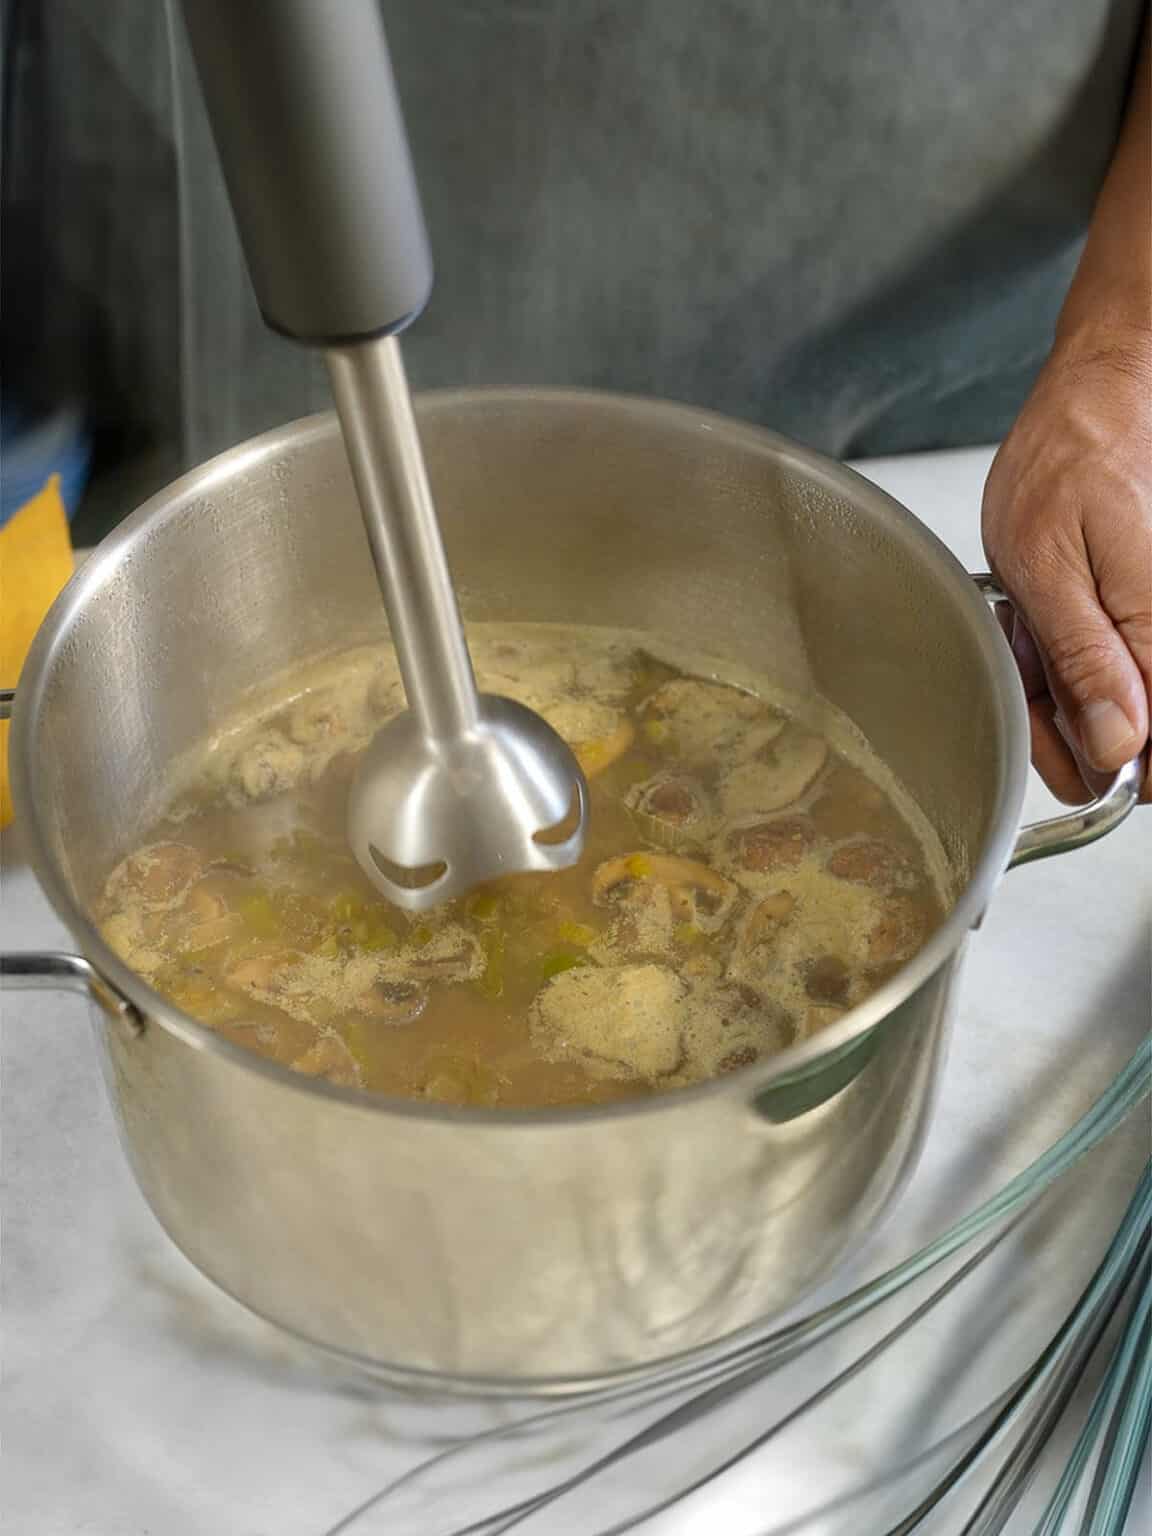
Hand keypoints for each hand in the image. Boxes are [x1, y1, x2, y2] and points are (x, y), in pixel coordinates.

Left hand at [982, 330, 1150, 802]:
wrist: (1103, 395)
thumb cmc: (1073, 459)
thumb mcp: (1049, 567)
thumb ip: (1084, 662)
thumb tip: (1116, 747)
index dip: (1103, 767)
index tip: (1060, 744)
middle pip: (1131, 738)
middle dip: (1066, 724)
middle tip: (1029, 662)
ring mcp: (1151, 624)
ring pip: (1112, 706)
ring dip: (1058, 687)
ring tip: (1033, 624)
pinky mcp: (1140, 614)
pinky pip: (1102, 663)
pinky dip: (1059, 657)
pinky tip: (1040, 619)